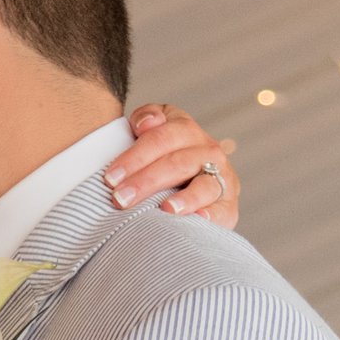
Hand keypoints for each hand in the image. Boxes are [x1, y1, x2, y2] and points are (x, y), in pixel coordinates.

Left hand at [106, 105, 239, 228]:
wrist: (191, 182)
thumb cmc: (159, 158)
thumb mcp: (151, 132)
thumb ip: (145, 119)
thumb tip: (145, 124)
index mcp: (186, 129)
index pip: (161, 138)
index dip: (135, 157)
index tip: (111, 177)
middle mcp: (208, 151)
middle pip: (178, 163)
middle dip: (147, 181)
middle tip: (121, 199)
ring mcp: (222, 178)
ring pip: (204, 186)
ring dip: (184, 199)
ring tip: (165, 209)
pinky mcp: (229, 206)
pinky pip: (222, 211)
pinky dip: (211, 216)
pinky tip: (199, 220)